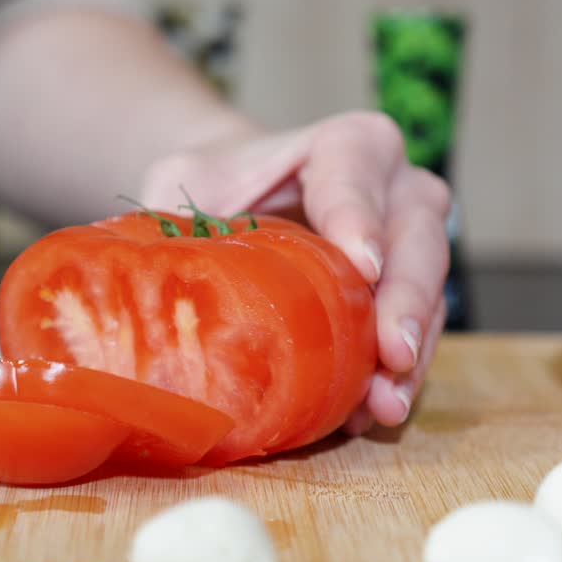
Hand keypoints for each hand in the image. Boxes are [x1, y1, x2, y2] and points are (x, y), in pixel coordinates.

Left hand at [140, 110, 450, 432]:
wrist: (245, 201)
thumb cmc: (218, 187)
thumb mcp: (185, 183)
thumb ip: (167, 215)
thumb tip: (129, 279)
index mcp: (346, 146)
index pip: (356, 174)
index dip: (361, 218)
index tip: (361, 265)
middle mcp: (396, 189)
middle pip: (418, 238)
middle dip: (407, 300)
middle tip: (390, 353)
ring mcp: (412, 245)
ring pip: (431, 294)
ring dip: (412, 354)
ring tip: (385, 405)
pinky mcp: (411, 295)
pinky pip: (420, 335)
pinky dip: (399, 377)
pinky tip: (372, 415)